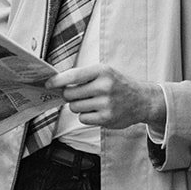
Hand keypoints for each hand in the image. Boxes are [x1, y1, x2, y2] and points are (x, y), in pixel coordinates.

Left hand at [47, 64, 165, 129]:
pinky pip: (82, 118)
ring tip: (92, 102)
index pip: (73, 75)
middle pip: (70, 94)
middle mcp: (104, 86)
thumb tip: (57, 84)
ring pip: (74, 107)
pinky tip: (97, 111)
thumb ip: (83, 77)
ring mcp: (106, 103)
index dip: (57, 80)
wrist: (142, 100)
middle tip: (80, 94)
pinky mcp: (106, 118)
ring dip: (78, 106)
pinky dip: (86, 116)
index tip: (48, 84)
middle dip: (70, 95)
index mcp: (102, 71)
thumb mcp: (105, 72)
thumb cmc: (119, 85)